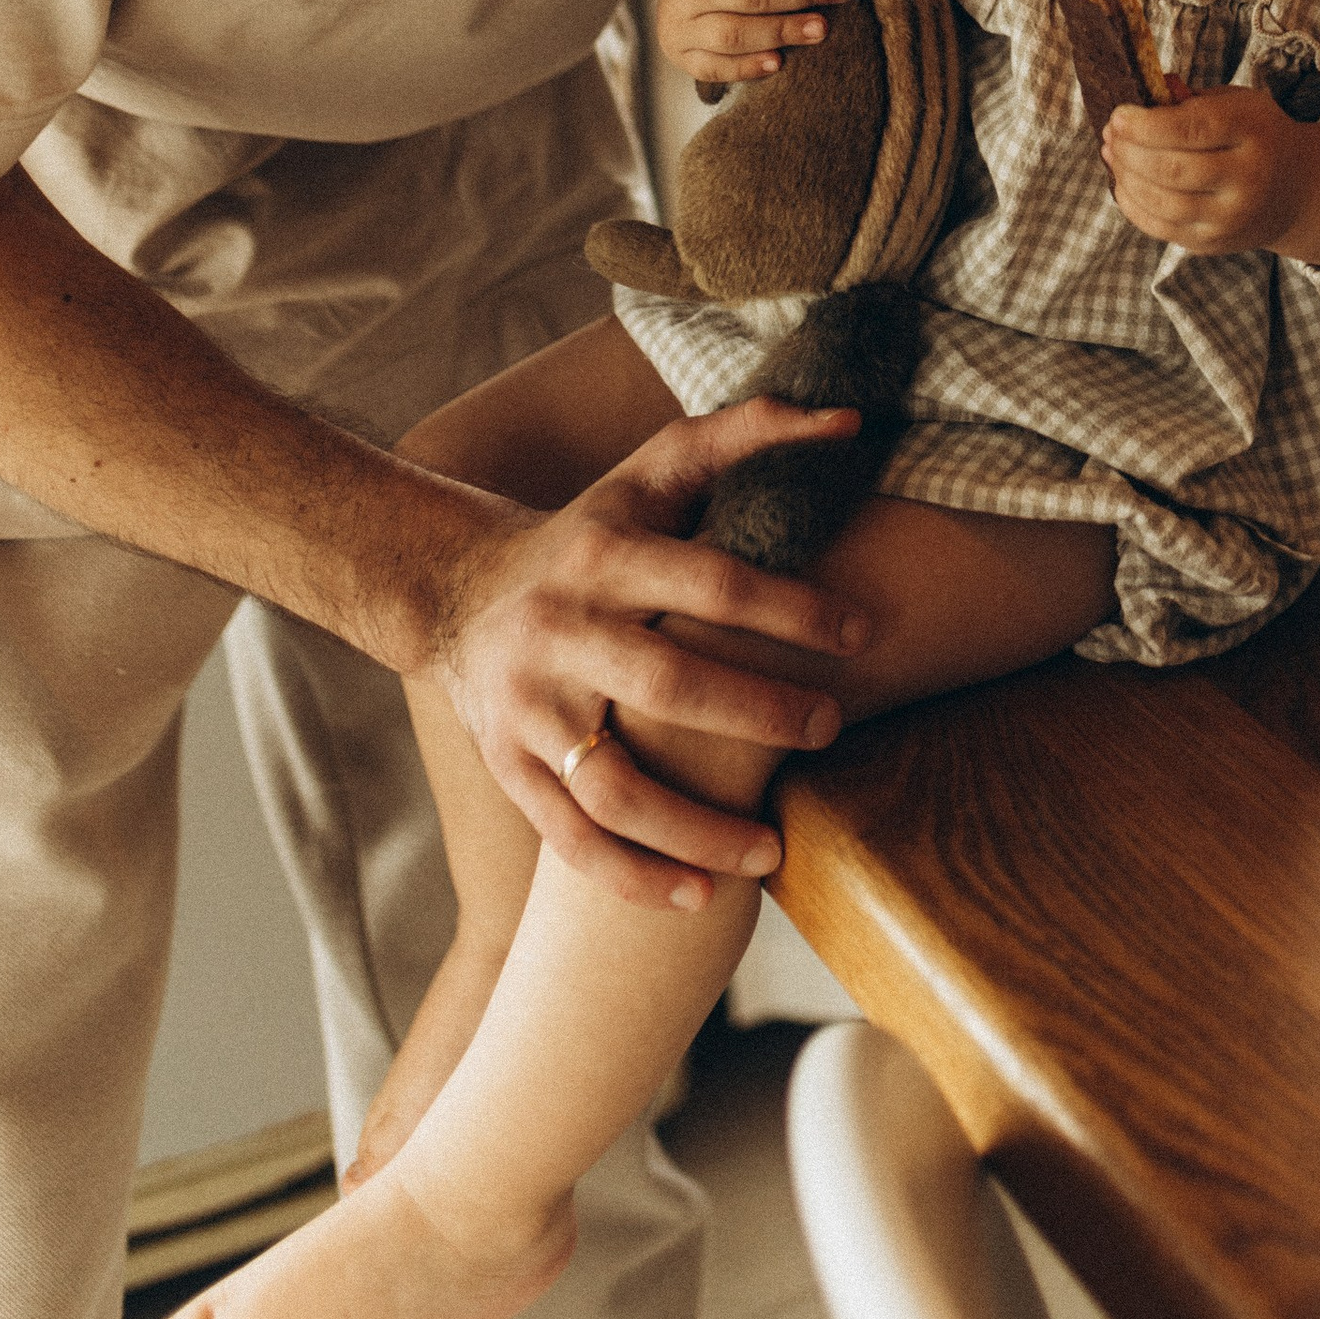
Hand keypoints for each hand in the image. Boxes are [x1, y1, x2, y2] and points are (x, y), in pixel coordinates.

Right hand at [422, 397, 872, 908]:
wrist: (456, 591)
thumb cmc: (593, 528)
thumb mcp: (656, 467)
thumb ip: (749, 433)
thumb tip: (851, 419)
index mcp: (608, 555)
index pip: (711, 582)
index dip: (791, 609)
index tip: (863, 634)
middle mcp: (562, 632)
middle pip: (667, 687)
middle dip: (757, 714)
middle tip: (830, 729)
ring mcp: (530, 709)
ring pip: (612, 787)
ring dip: (695, 828)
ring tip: (772, 851)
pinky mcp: (510, 768)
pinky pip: (570, 839)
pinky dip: (634, 877)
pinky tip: (700, 899)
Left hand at [1101, 88, 1319, 268]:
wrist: (1295, 189)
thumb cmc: (1255, 134)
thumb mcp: (1236, 103)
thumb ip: (1191, 98)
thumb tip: (1143, 89)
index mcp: (1254, 131)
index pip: (1193, 128)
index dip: (1146, 124)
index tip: (1118, 114)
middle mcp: (1248, 178)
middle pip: (1173, 169)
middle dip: (1129, 151)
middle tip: (1110, 133)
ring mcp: (1232, 216)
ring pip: (1164, 203)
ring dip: (1126, 177)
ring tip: (1112, 154)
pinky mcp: (1214, 242)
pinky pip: (1162, 228)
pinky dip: (1133, 205)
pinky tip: (1123, 183)